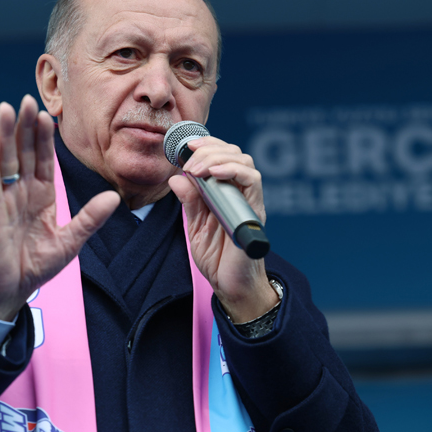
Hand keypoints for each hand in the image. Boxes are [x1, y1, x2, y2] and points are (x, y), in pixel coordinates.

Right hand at [0, 95, 119, 320]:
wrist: (10, 291)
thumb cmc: (35, 266)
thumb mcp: (70, 242)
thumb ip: (90, 219)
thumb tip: (114, 198)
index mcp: (40, 197)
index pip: (42, 160)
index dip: (44, 138)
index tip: (47, 114)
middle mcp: (21, 193)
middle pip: (23, 152)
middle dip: (25, 126)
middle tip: (27, 98)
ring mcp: (4, 200)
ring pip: (5, 160)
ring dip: (6, 134)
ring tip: (7, 108)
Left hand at [168, 137, 277, 322]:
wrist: (230, 286)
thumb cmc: (217, 258)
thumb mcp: (195, 226)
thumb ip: (190, 201)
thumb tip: (176, 178)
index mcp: (226, 192)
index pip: (222, 156)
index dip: (207, 144)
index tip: (186, 146)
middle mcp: (240, 193)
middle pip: (233, 153)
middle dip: (208, 149)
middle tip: (189, 161)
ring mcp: (249, 200)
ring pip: (244, 161)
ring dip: (218, 157)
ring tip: (198, 168)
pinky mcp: (254, 211)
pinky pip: (253, 181)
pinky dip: (233, 170)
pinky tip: (215, 172)